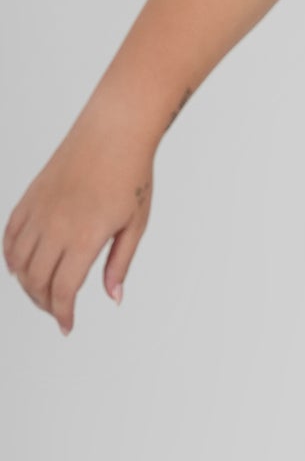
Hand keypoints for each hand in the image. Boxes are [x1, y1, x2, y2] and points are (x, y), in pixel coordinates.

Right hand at [5, 117, 157, 331]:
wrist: (112, 134)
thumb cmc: (131, 177)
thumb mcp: (135, 226)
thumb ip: (120, 264)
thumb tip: (112, 297)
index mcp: (85, 238)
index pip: (63, 290)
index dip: (62, 314)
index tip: (67, 326)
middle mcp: (56, 227)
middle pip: (37, 281)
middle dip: (44, 304)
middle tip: (57, 313)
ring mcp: (38, 212)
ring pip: (18, 261)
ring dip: (26, 284)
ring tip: (41, 293)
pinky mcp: (29, 199)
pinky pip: (10, 236)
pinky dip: (11, 257)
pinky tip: (21, 268)